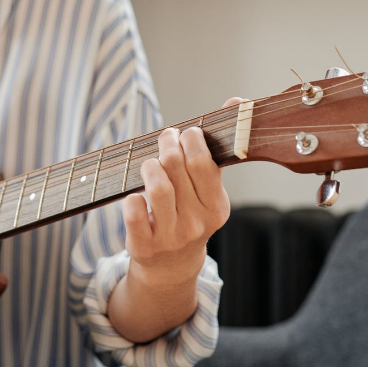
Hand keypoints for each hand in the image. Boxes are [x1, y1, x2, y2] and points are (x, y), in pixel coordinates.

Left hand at [121, 98, 239, 289]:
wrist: (171, 265)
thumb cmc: (190, 212)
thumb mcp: (209, 187)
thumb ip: (220, 147)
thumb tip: (237, 101)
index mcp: (217, 208)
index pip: (204, 164)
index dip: (191, 140)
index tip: (185, 133)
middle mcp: (196, 224)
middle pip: (176, 168)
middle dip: (167, 144)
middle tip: (164, 138)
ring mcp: (170, 237)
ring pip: (157, 187)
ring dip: (149, 166)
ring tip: (150, 163)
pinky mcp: (144, 246)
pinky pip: (133, 212)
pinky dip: (131, 198)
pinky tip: (135, 193)